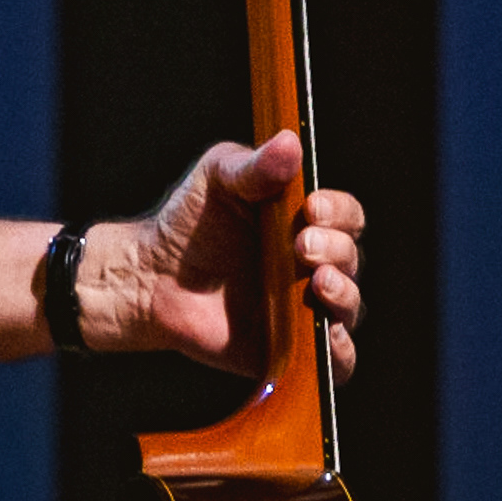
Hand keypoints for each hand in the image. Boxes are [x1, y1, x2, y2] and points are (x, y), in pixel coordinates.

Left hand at [82, 133, 364, 378]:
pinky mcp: (293, 349)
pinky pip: (335, 359)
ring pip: (349, 305)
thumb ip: (254, 166)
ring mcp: (306, 308)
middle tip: (300, 245)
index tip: (311, 207)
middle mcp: (313, 265)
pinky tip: (327, 336)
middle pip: (350, 257)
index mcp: (305, 221)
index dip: (338, 211)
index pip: (346, 215)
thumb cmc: (188, 221)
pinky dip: (340, 352)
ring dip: (343, 293)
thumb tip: (291, 141)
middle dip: (335, 248)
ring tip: (316, 282)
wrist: (151, 278)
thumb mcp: (218, 179)